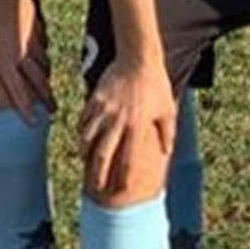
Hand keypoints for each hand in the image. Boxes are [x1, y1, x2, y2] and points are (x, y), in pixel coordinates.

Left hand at [0, 0, 54, 122]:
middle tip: (53, 111)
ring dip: (46, 79)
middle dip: (47, 99)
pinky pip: (43, 50)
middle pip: (39, 83)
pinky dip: (45, 59)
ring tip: (48, 88)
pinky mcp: (38, 33)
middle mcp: (22, 57)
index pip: (18, 91)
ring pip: (44, 67)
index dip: (26, 109)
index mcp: (5, 61)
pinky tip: (44, 61)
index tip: (33, 122)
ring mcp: (33, 44)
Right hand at [78, 56, 174, 199]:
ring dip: (85, 153)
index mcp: (138, 126)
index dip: (124, 176)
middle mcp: (119, 121)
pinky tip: (83, 137)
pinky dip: (81, 131)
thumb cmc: (156, 85)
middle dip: (98, 174)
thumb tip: (167, 152)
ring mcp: (104, 110)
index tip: (121, 189)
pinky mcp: (95, 100)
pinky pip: (83, 120)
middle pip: (103, 155)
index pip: (128, 159)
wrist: (138, 59)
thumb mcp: (168, 109)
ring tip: (86, 161)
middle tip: (95, 187)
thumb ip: (167, 133)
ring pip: (87, 138)